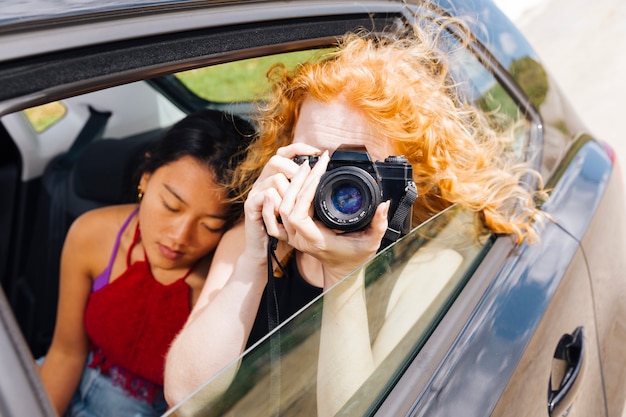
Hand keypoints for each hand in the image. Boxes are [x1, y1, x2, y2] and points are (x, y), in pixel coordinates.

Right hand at [243, 143, 320, 257]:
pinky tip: (283, 213)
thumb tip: (329, 179)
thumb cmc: (287, 230)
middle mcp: (263, 181)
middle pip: (278, 161)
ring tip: (296, 208)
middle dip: (297, 170)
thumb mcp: (302, 207)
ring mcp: (256, 192)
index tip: (318, 152)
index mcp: (275, 178)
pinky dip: (278, 204)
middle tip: (313, 181)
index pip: (284, 153)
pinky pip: (267, 195)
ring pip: (276, 179)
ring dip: (290, 193)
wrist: (265, 252)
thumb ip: (310, 192)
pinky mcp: (251, 205)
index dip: (298, 148)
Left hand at [263, 150, 389, 285]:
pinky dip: (276, 199)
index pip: (299, 215)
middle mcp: (300, 239)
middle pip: (286, 207)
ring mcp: (293, 236)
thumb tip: (384, 204)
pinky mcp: (290, 232)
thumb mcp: (371, 243)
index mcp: (316, 240)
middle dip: (298, 182)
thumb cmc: (355, 259)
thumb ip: (379, 224)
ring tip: (305, 168)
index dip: (304, 192)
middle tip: (313, 163)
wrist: (342, 271)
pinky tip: (284, 183)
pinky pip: (274, 216)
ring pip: (280, 208)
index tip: (319, 173)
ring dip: (290, 186)